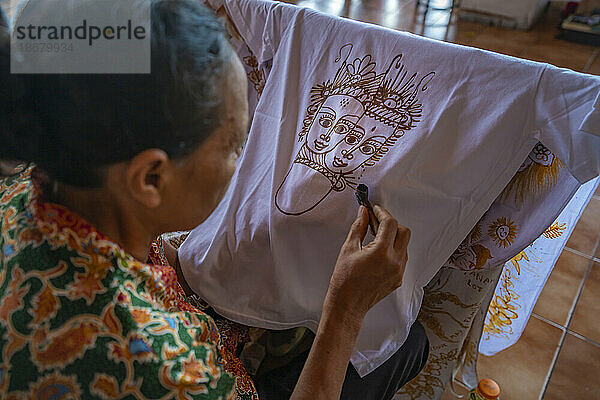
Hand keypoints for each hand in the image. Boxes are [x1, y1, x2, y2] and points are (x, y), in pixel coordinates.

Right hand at [325, 205, 409, 319]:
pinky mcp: (398, 278)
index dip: (382, 213)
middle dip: (392, 224)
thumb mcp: (348, 249)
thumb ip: (358, 227)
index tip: (375, 210)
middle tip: (377, 221)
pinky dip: (394, 249)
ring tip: (377, 236)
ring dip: (394, 237)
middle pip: (404, 232)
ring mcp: (398, 271)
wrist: (347, 304)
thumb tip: (363, 213)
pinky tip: (380, 250)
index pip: (390, 224)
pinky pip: (402, 257)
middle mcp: (394, 262)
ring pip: (405, 245)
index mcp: (381, 253)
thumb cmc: (344, 281)